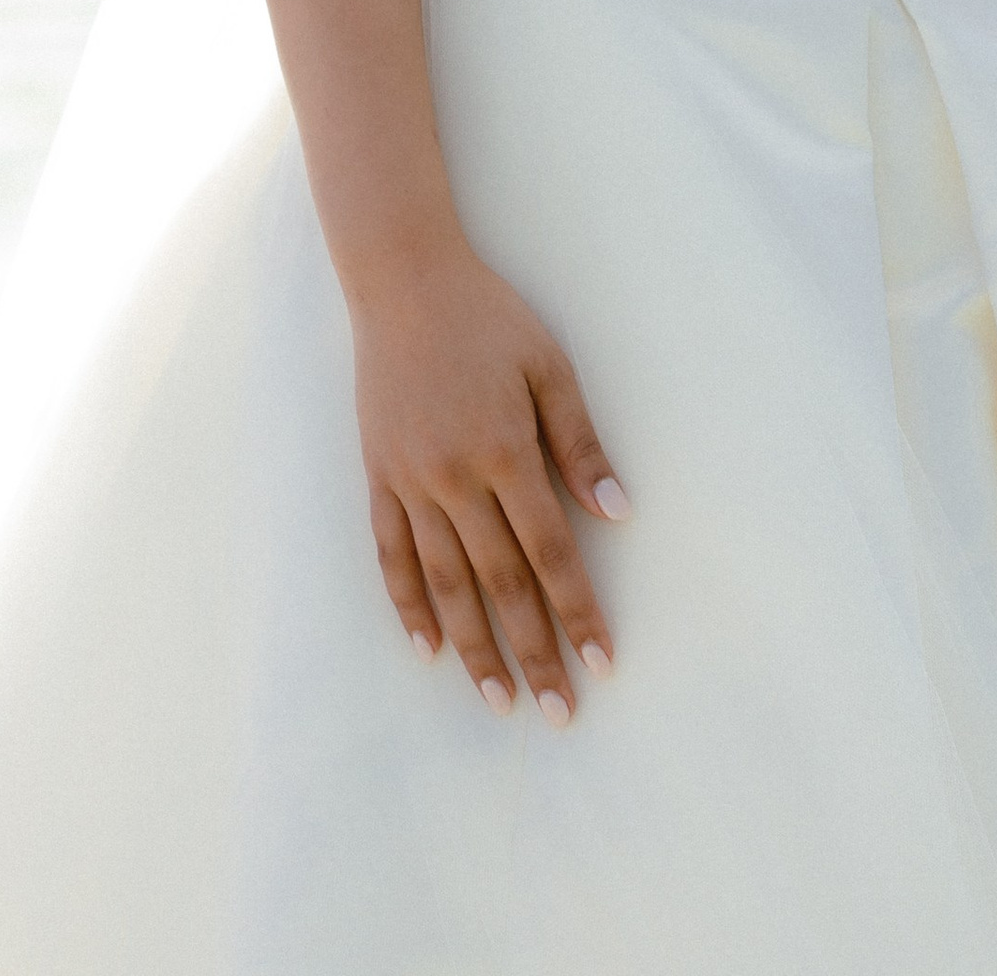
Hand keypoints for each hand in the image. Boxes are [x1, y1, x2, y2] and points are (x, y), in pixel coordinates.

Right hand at [352, 236, 627, 723]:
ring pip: (445, 585)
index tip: (602, 662)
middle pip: (501, 583)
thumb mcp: (548, 365)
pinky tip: (428, 650)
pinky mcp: (378, 478)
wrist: (404, 282)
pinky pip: (392, 556)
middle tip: (560, 713)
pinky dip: (409, 607)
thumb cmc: (488, 318)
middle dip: (534, 652)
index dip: (577, 611)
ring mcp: (410, 483)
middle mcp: (455, 479)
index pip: (550, 553)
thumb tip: (618, 512)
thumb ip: (580, 442)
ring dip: (474, 648)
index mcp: (505, 450)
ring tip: (500, 701)